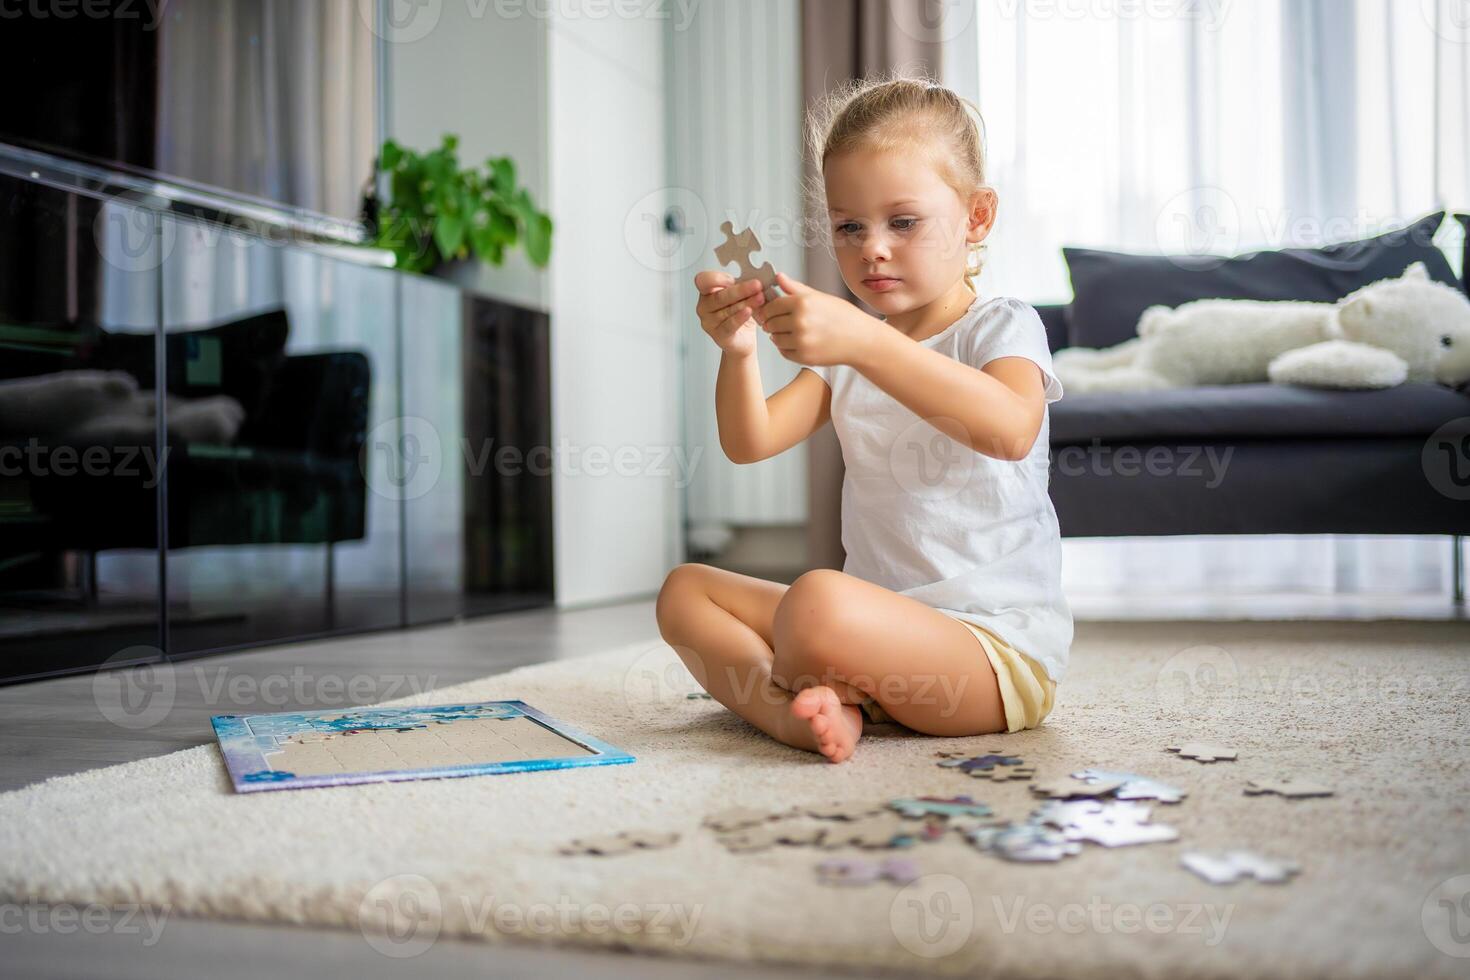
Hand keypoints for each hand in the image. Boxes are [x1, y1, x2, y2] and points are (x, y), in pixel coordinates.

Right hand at [693, 270, 767, 357]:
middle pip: (719, 296)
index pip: (704, 280)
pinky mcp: (718, 335)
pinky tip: (748, 311)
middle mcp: (704, 307)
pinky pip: (729, 325)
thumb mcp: (740, 295)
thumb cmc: (740, 313)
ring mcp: (709, 322)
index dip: (718, 278)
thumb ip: (741, 284)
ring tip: (760, 298)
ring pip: (727, 310)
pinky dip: (739, 317)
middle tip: (757, 285)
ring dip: (746, 302)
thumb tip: (754, 276)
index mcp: (707, 292)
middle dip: (740, 290)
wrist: (744, 339)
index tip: (734, 278)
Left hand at [754, 272, 881, 366]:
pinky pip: (784, 352)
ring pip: (775, 339)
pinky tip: (798, 341)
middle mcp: (800, 322)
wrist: (860, 339)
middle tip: (781, 322)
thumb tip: (778, 277)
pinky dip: (786, 348)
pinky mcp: (804, 357)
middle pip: (770, 323)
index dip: (769, 309)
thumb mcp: (819, 296)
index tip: (771, 311)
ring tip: (791, 332)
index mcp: (802, 303)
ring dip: (779, 336)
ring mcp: (801, 341)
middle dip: (773, 322)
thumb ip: (795, 288)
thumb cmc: (843, 316)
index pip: (771, 306)